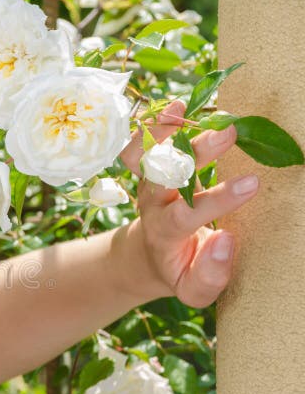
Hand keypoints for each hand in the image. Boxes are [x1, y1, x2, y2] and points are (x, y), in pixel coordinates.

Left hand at [118, 100, 259, 307]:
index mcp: (165, 233)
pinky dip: (155, 124)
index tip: (252, 184)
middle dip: (194, 154)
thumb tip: (225, 242)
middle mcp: (152, 203)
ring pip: (145, 155)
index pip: (186, 215)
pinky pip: (141, 144)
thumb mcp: (193, 288)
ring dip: (165, 131)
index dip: (218, 200)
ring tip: (188, 108)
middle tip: (230, 133)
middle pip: (164, 175)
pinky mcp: (147, 168)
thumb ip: (210, 274)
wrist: (147, 256)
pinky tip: (177, 105)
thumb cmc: (180, 270)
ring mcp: (147, 182)